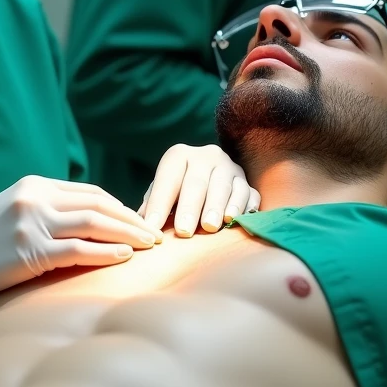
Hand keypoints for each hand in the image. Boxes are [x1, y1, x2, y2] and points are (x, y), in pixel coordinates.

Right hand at [0, 176, 162, 298]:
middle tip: (157, 234)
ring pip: (93, 222)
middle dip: (132, 219)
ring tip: (150, 245)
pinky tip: (124, 256)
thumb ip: (48, 211)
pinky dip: (104, 252)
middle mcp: (36, 197)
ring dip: (127, 233)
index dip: (122, 207)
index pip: (92, 193)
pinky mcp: (27, 250)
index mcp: (35, 185)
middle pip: (98, 204)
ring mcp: (31, 222)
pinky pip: (77, 249)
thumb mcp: (15, 212)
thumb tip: (92, 225)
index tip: (142, 222)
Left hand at [138, 143, 259, 237]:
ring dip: (217, 207)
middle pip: (197, 183)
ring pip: (224, 186)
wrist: (209, 176)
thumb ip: (151, 207)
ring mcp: (229, 167)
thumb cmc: (178, 191)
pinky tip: (233, 219)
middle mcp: (206, 156)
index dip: (159, 205)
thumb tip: (139, 227)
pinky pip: (247, 193)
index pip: (167, 180)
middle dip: (189, 208)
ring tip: (210, 226)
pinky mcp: (246, 181)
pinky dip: (241, 207)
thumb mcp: (162, 192)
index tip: (152, 228)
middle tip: (183, 231)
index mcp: (179, 155)